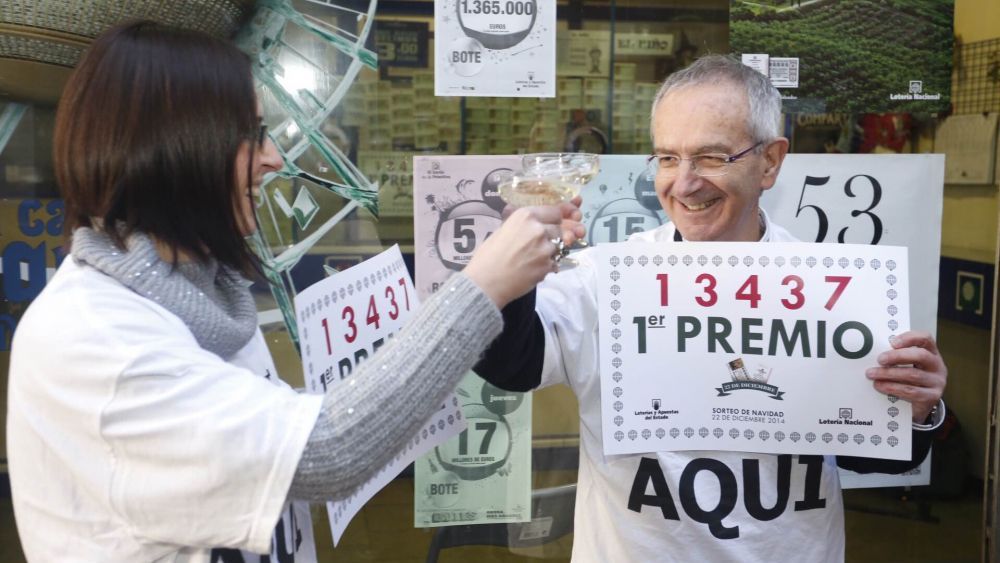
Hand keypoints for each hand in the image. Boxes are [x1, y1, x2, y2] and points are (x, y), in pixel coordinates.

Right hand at [465, 202, 584, 307]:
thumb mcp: (503, 230)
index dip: (554, 218)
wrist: (486, 282)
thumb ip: (521, 224)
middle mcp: (538, 229)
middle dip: (553, 236)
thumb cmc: (487, 256)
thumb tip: (532, 222)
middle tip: (539, 245)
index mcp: (525, 216)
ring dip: (551, 251)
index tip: (553, 223)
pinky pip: (555, 263)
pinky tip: (533, 269)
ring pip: (558, 246)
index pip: (554, 211)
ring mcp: (545, 248)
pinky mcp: (548, 266)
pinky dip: (547, 266)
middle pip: (558, 228)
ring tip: (533, 258)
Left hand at [865, 330, 946, 422]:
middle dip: (897, 356)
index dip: (909, 338)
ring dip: (889, 373)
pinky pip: (910, 391)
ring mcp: (937, 382)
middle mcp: (937, 366)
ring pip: (912, 375)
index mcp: (931, 353)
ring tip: (872, 374)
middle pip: (920, 355)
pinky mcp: (932, 397)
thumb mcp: (908, 366)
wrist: (920, 405)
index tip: (892, 342)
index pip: (925, 339)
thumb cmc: (910, 381)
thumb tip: (873, 352)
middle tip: (880, 359)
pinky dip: (892, 388)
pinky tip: (880, 386)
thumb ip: (897, 358)